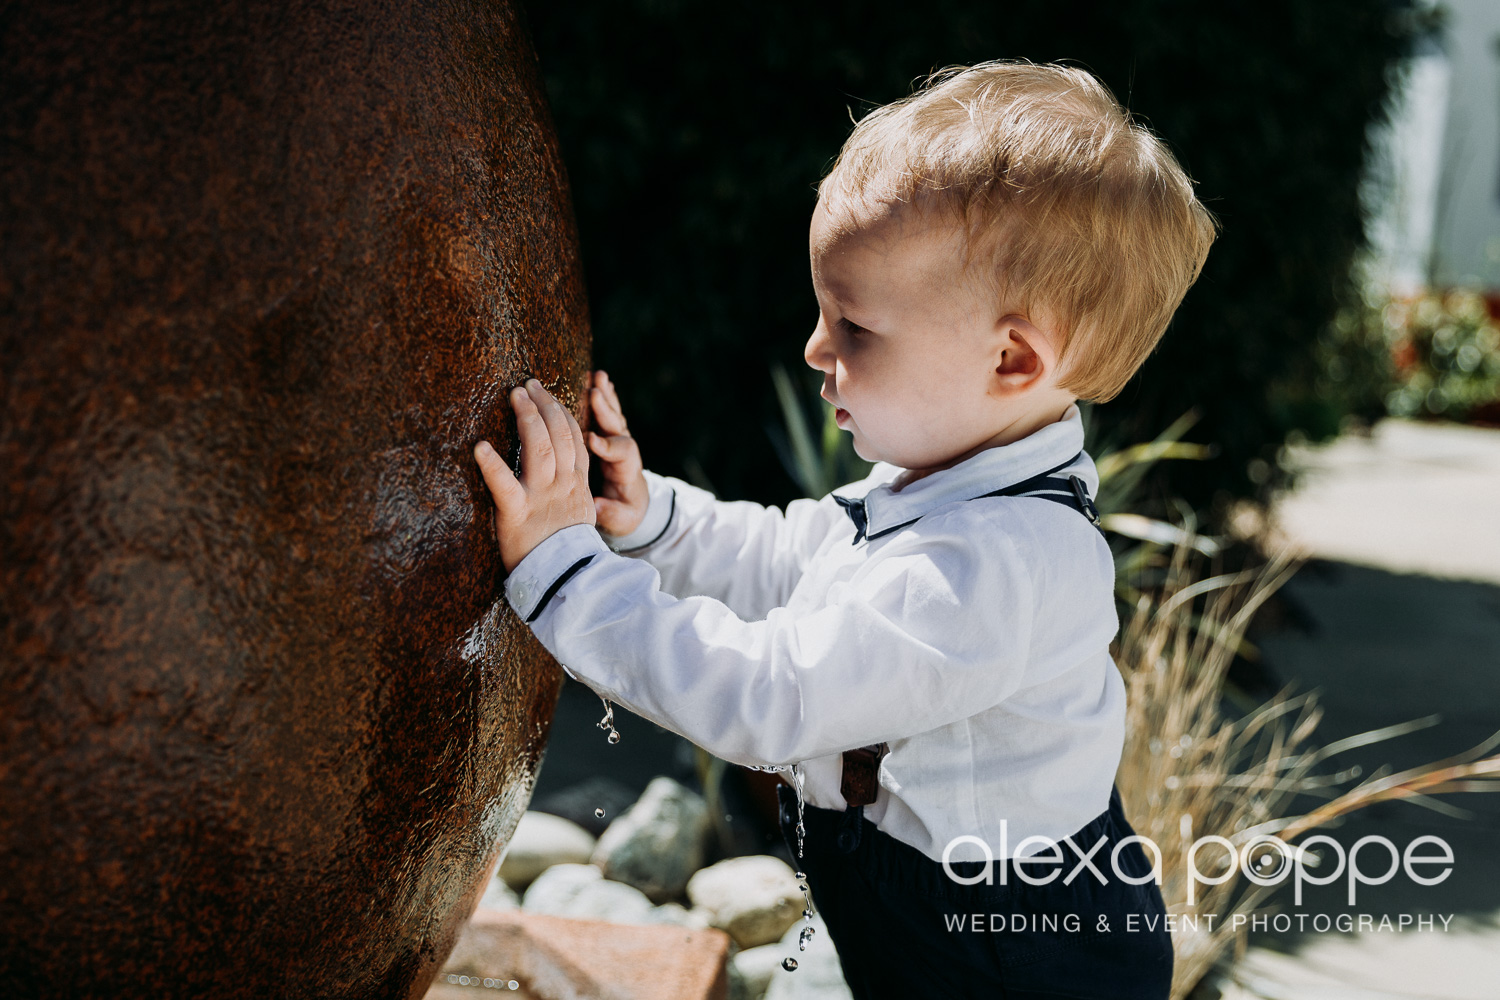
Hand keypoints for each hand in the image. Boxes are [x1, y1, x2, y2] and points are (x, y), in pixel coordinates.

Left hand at [475, 379, 595, 573]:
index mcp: (578, 485)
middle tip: (528, 385)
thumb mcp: (581, 516)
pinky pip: (504, 485)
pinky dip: (491, 465)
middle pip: (559, 434)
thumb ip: (574, 490)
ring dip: (526, 418)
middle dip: (544, 404)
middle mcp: (563, 486)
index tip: (547, 394)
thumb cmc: (568, 553)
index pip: (575, 438)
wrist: (567, 582)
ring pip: (538, 448)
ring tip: (515, 396)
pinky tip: (480, 447)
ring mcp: (541, 498)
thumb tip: (568, 472)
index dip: (561, 412)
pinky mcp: (517, 514)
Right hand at [586, 370, 648, 537]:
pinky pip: (607, 413)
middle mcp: (624, 452)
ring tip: (599, 376)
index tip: (592, 440)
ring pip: (613, 416)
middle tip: (594, 394)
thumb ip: (612, 513)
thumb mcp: (622, 520)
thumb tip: (599, 506)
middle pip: (618, 428)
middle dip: (606, 411)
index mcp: (627, 471)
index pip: (621, 454)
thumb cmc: (624, 513)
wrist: (631, 504)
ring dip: (606, 396)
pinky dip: (604, 395)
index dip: (607, 446)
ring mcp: (617, 440)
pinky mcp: (609, 435)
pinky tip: (596, 376)